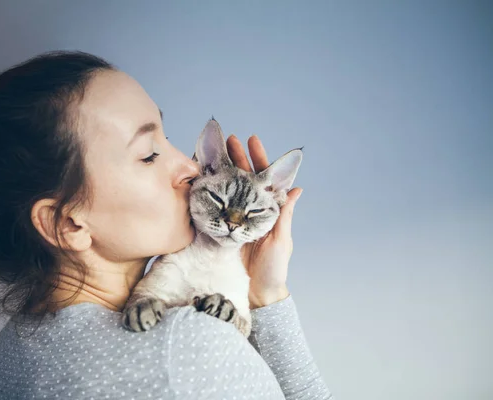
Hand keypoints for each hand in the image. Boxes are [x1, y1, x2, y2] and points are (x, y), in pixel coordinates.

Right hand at [226, 134, 302, 308]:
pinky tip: (201, 178)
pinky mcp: (220, 229)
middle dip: (237, 158)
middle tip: (230, 140)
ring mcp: (234, 219)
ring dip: (222, 170)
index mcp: (267, 211)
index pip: (263, 180)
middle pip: (243, 179)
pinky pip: (214, 207)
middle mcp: (249, 212)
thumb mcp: (281, 240)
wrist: (257, 295)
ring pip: (228, 189)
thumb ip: (283, 215)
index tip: (252, 141)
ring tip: (213, 152)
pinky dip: (209, 192)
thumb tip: (296, 189)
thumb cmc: (275, 270)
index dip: (259, 160)